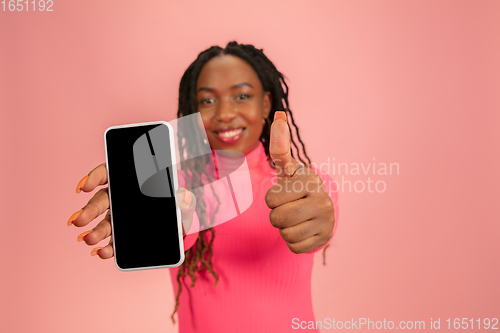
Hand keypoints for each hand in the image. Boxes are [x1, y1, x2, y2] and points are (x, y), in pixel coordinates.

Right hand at [67, 163, 195, 258]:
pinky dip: (106, 247)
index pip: (107, 173)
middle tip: (79, 221)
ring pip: (104, 222)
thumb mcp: (183, 201)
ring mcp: (118, 217)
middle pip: (101, 201)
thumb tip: (184, 198)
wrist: (177, 224)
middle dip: (89, 211)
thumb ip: (185, 199)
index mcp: (128, 182)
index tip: (84, 187)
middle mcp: (118, 198)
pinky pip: (112, 241)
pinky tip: (100, 252)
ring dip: (94, 231)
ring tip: (88, 240)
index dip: (94, 177)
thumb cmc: (176, 205)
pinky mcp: (122, 236)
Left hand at [264, 111, 334, 253]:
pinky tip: (303, 230)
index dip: (272, 199)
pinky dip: (294, 242)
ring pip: (285, 234)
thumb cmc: (297, 187)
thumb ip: (280, 145)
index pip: (271, 200)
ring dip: (285, 229)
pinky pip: (295, 247)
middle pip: (277, 219)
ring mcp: (326, 221)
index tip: (286, 194)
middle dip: (277, 216)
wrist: (318, 211)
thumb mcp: (287, 168)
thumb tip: (279, 114)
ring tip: (296, 218)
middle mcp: (322, 201)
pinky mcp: (325, 239)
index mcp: (309, 181)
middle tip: (289, 208)